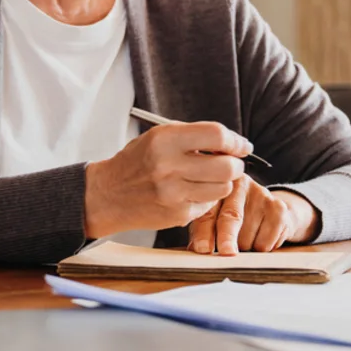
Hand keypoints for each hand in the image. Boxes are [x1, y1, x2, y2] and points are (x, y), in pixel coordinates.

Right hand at [84, 122, 252, 238]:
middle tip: (230, 162)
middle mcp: (169, 166)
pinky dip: (207, 197)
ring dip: (223, 182)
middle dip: (235, 164)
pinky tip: (192, 190)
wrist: (109, 194)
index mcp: (164, 140)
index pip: (216, 135)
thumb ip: (193, 137)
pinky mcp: (178, 214)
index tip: (242, 145)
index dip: (236, 141)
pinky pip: (209, 204)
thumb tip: (231, 142)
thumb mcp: (158, 137)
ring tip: (209, 176)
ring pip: (223, 188)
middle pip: (227, 166)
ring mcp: (174, 193)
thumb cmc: (136, 162)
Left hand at [187, 176, 318, 254]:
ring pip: (249, 234)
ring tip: (244, 240)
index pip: (208, 211)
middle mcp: (239, 184)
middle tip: (226, 253)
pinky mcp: (279, 207)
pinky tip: (260, 237)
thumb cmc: (233, 216)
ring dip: (244, 247)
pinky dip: (261, 248)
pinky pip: (267, 240)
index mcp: (216, 186)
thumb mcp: (213, 219)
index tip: (202, 249)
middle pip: (232, 217)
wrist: (270, 211)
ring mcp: (261, 194)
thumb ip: (202, 232)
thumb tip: (196, 250)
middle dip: (227, 237)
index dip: (204, 232)